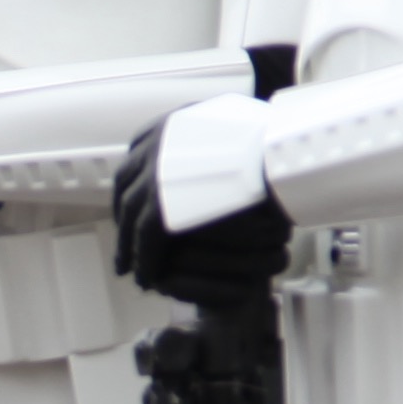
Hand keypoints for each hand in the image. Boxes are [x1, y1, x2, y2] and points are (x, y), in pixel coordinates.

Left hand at [117, 96, 287, 300]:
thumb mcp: (234, 125)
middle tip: (126, 241)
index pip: (138, 156)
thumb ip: (214, 135)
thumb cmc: (271, 142)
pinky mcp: (160, 205)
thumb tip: (219, 137)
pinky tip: (147, 279)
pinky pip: (145, 240)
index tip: (135, 205)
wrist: (278, 152)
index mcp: (170, 124)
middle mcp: (154, 145)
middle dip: (124, 215)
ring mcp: (153, 175)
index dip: (135, 185)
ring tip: (130, 270)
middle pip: (126, 187)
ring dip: (128, 246)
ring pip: (130, 218)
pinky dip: (145, 261)